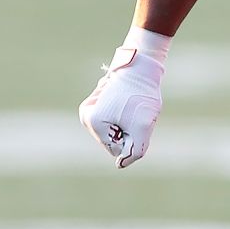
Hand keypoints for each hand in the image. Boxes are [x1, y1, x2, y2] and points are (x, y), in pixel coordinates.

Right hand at [78, 45, 163, 167]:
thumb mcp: (143, 126)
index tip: (134, 118)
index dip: (130, 138)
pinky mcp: (98, 101)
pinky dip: (126, 112)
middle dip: (128, 129)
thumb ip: (135, 150)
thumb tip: (122, 164)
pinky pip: (115, 118)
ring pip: (115, 128)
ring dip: (128, 121)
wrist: (141, 64)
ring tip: (130, 104)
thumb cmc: (142, 94)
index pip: (115, 148)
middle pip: (113, 138)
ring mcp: (90, 108)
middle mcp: (86, 116)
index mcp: (92, 122)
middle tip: (134, 110)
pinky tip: (127, 97)